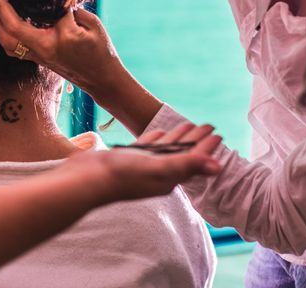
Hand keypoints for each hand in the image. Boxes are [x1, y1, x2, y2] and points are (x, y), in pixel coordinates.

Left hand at [0, 0, 121, 94]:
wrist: (103, 79)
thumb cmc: (100, 51)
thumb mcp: (89, 24)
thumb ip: (68, 9)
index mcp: (50, 42)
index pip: (18, 23)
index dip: (4, 4)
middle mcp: (39, 52)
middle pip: (5, 35)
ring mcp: (38, 58)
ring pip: (6, 45)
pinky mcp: (39, 61)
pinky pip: (14, 49)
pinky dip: (5, 35)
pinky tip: (8, 22)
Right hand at [64, 124, 221, 205]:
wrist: (87, 180)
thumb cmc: (121, 176)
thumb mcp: (157, 168)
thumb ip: (186, 165)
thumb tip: (218, 166)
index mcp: (168, 178)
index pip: (193, 160)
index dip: (206, 147)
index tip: (218, 134)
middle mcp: (157, 173)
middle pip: (183, 154)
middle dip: (196, 140)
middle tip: (209, 125)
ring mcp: (141, 166)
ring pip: (166, 149)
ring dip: (178, 137)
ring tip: (188, 125)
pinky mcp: (127, 160)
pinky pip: (147, 147)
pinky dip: (156, 139)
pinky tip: (158, 132)